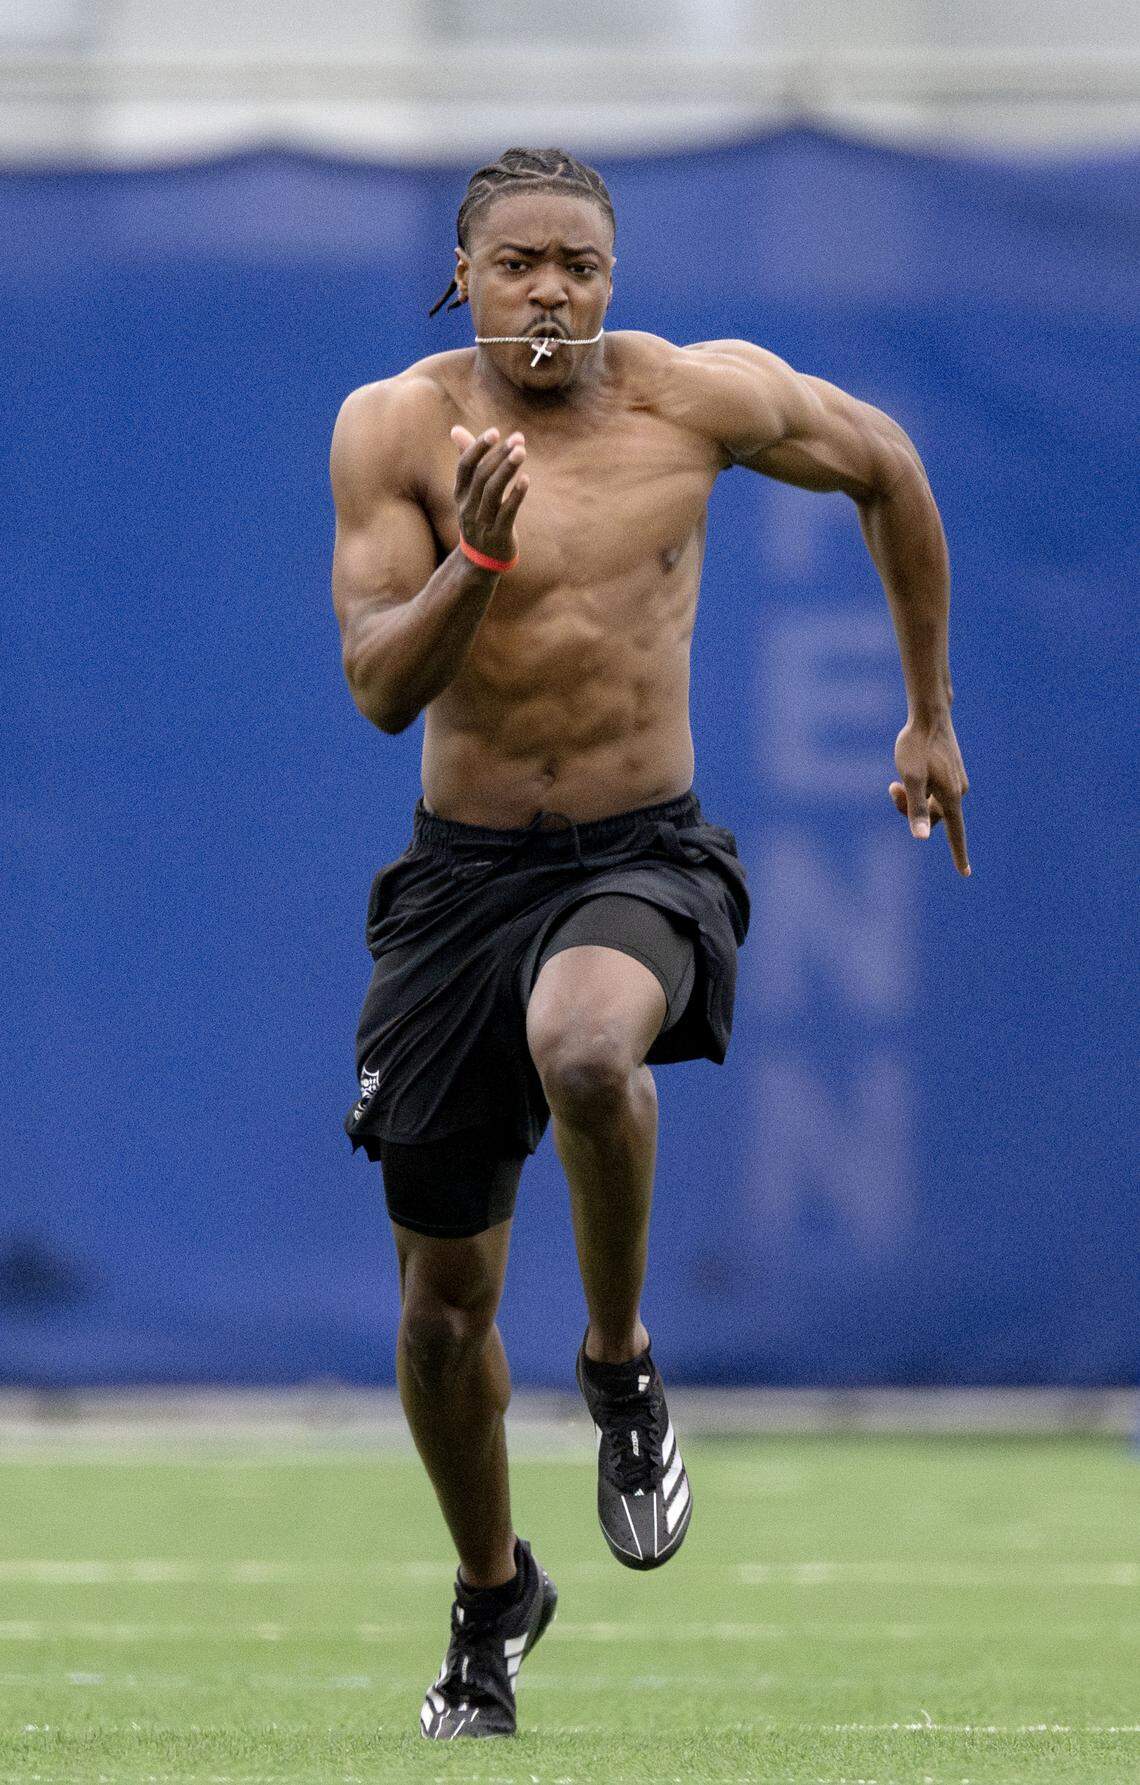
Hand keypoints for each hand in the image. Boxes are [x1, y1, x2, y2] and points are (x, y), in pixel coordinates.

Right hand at [450, 426, 528, 565]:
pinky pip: (507, 512)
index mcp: (460, 494)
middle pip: (482, 476)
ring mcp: (482, 522)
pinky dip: (516, 495)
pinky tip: (525, 479)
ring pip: (493, 492)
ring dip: (508, 469)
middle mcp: (468, 507)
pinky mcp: (498, 535)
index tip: (494, 432)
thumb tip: (455, 429)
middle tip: (518, 439)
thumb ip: (467, 459)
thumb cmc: (479, 516)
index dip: (477, 448)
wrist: (480, 561)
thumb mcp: (470, 492)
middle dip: (500, 455)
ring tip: (522, 451)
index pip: (465, 467)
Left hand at [890, 712, 971, 876]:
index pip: (956, 833)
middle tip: (892, 788)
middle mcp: (958, 790)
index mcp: (951, 796)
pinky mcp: (951, 772)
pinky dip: (920, 787)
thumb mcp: (910, 778)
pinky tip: (911, 767)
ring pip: (931, 803)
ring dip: (913, 797)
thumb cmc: (916, 745)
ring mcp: (956, 781)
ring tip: (898, 778)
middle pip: (932, 817)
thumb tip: (922, 837)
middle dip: (910, 809)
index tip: (965, 872)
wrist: (930, 715)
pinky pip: (934, 791)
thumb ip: (916, 808)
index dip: (959, 854)